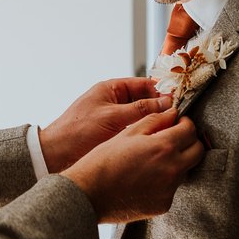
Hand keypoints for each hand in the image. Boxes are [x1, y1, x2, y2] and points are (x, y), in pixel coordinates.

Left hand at [39, 77, 171, 172]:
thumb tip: (167, 102)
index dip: (162, 90)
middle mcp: (115, 101)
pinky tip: (160, 140)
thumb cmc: (78, 131)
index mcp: (111, 89)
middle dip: (162, 107)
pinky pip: (136, 129)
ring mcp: (116, 118)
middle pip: (146, 100)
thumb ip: (141, 109)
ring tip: (176, 128)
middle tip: (182, 116)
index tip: (180, 99)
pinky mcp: (115, 134)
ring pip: (143, 116)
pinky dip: (147, 132)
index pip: (144, 84)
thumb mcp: (112, 117)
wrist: (56, 154)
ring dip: (157, 121)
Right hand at [61, 109, 203, 223]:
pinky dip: (163, 181)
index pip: (190, 130)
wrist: (89, 194)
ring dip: (176, 161)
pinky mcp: (163, 205)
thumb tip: (172, 113)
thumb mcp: (127, 134)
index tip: (177, 123)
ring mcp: (169, 189)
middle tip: (173, 139)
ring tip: (153, 160)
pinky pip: (171, 188)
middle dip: (189, 142)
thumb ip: (154, 121)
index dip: (185, 123)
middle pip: (198, 152)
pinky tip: (144, 178)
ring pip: (185, 171)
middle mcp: (172, 169)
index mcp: (164, 147)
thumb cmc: (104, 160)